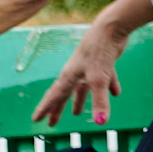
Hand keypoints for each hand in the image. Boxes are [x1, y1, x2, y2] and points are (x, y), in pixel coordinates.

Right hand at [33, 13, 132, 127]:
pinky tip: (116, 93)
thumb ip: (100, 101)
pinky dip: (110, 86)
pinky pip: (106, 78)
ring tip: (77, 113)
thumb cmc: (99, 51)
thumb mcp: (99, 79)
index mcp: (69, 76)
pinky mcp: (105, 62)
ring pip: (83, 88)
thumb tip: (101, 123)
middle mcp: (77, 72)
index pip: (55, 96)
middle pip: (66, 94)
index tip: (36, 119)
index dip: (46, 108)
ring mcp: (90, 67)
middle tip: (52, 123)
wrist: (112, 28)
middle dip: (59, 109)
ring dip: (80, 100)